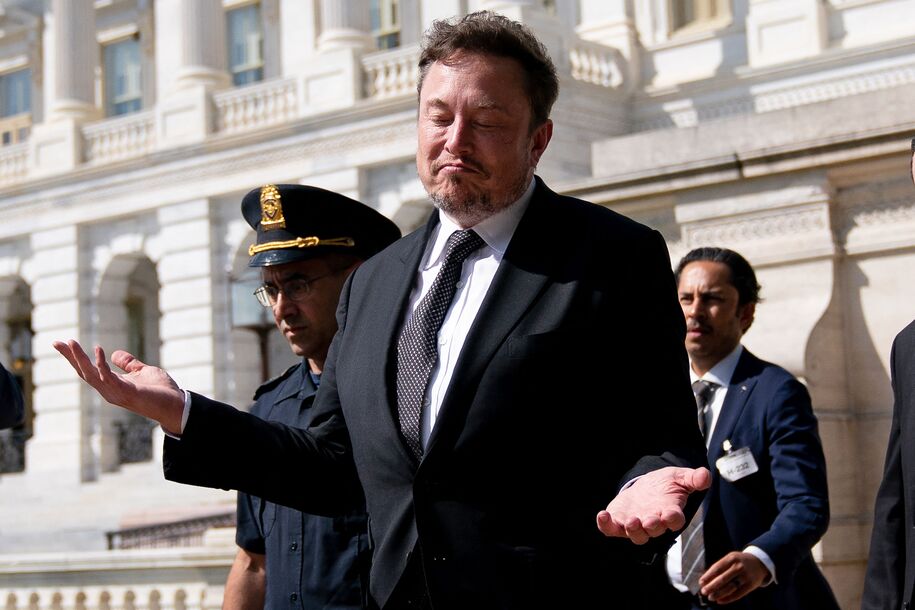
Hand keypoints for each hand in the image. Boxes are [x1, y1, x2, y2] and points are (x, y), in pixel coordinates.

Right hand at [53, 339, 184, 433]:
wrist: (176, 405)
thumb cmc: (161, 391)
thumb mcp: (143, 372)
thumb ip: (129, 364)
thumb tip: (114, 354)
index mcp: (112, 385)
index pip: (89, 370)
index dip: (76, 358)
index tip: (64, 343)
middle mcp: (109, 390)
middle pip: (84, 372)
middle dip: (70, 357)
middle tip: (56, 342)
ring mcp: (116, 393)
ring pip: (91, 375)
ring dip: (79, 359)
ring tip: (70, 343)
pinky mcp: (126, 393)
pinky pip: (110, 378)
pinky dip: (102, 364)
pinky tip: (99, 350)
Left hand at [596, 466, 710, 543]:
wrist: (647, 487)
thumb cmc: (666, 485)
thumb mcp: (680, 477)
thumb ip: (693, 478)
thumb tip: (705, 475)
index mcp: (671, 512)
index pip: (675, 520)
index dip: (673, 520)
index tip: (671, 516)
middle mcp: (654, 522)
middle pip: (654, 530)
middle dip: (651, 526)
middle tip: (648, 521)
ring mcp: (636, 524)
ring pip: (635, 534)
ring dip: (632, 530)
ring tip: (630, 521)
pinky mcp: (619, 522)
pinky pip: (612, 529)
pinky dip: (606, 525)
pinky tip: (602, 515)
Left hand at [700, 551, 768, 603]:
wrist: (759, 563)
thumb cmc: (739, 561)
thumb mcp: (730, 558)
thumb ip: (719, 567)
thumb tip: (705, 579)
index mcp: (732, 558)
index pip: (717, 568)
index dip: (708, 576)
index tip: (701, 582)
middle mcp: (739, 567)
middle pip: (723, 579)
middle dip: (711, 586)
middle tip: (704, 592)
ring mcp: (745, 576)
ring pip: (730, 588)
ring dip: (718, 594)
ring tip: (711, 597)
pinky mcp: (750, 585)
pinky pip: (738, 594)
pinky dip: (728, 598)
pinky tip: (720, 600)